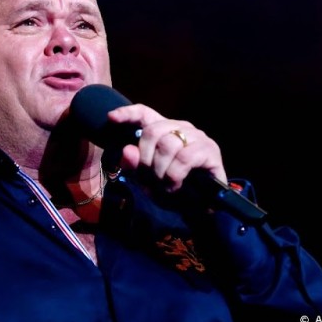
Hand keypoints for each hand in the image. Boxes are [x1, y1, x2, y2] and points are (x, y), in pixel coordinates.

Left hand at [107, 104, 226, 190]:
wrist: (201, 208)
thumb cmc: (174, 188)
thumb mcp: (148, 179)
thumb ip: (135, 165)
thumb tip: (127, 151)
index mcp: (164, 130)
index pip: (144, 113)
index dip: (128, 113)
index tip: (111, 118)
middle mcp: (181, 128)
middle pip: (152, 130)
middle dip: (145, 158)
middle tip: (149, 179)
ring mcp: (197, 136)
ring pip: (168, 144)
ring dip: (160, 170)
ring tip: (164, 185)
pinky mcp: (210, 150)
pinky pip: (184, 158)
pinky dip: (175, 175)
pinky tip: (175, 185)